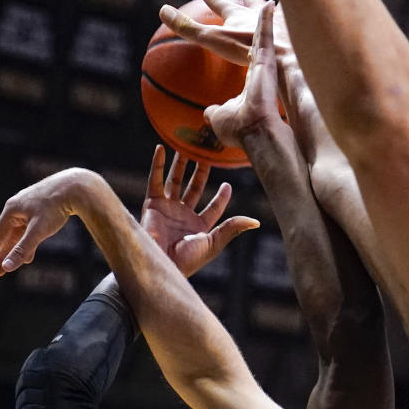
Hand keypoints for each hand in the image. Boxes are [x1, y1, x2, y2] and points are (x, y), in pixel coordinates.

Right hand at [0, 168, 91, 275]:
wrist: (75, 187)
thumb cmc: (54, 207)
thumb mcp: (37, 231)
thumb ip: (21, 249)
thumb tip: (6, 267)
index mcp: (11, 211)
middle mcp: (16, 208)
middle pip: (6, 237)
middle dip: (3, 255)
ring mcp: (28, 208)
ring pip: (18, 235)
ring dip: (16, 250)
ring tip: (12, 265)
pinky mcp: (39, 210)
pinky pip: (29, 230)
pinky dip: (28, 243)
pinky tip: (29, 256)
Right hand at [141, 145, 258, 276]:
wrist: (162, 263)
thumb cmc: (188, 259)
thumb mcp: (213, 243)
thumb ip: (232, 229)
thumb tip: (256, 221)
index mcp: (199, 226)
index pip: (213, 208)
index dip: (221, 197)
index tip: (228, 185)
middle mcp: (183, 215)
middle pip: (194, 188)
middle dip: (200, 172)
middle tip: (207, 154)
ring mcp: (167, 208)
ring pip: (175, 181)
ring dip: (180, 164)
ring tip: (185, 145)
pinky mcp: (152, 204)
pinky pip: (155, 180)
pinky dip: (157, 165)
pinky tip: (161, 149)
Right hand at [160, 0, 290, 69]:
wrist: (286, 58)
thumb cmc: (249, 51)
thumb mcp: (213, 39)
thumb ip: (188, 27)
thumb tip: (162, 9)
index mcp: (238, 16)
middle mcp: (259, 14)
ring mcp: (279, 24)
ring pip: (275, 8)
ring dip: (271, 3)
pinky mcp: (296, 37)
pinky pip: (296, 27)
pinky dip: (294, 25)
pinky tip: (299, 27)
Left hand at [204, 2, 285, 147]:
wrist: (253, 134)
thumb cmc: (239, 129)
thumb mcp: (219, 115)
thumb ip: (214, 111)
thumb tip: (207, 113)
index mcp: (253, 79)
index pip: (250, 57)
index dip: (249, 46)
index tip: (248, 37)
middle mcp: (262, 69)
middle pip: (260, 40)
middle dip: (262, 22)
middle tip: (266, 4)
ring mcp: (266, 64)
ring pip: (265, 35)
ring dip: (266, 17)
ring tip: (269, 0)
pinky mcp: (267, 62)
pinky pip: (266, 36)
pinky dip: (266, 20)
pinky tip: (270, 3)